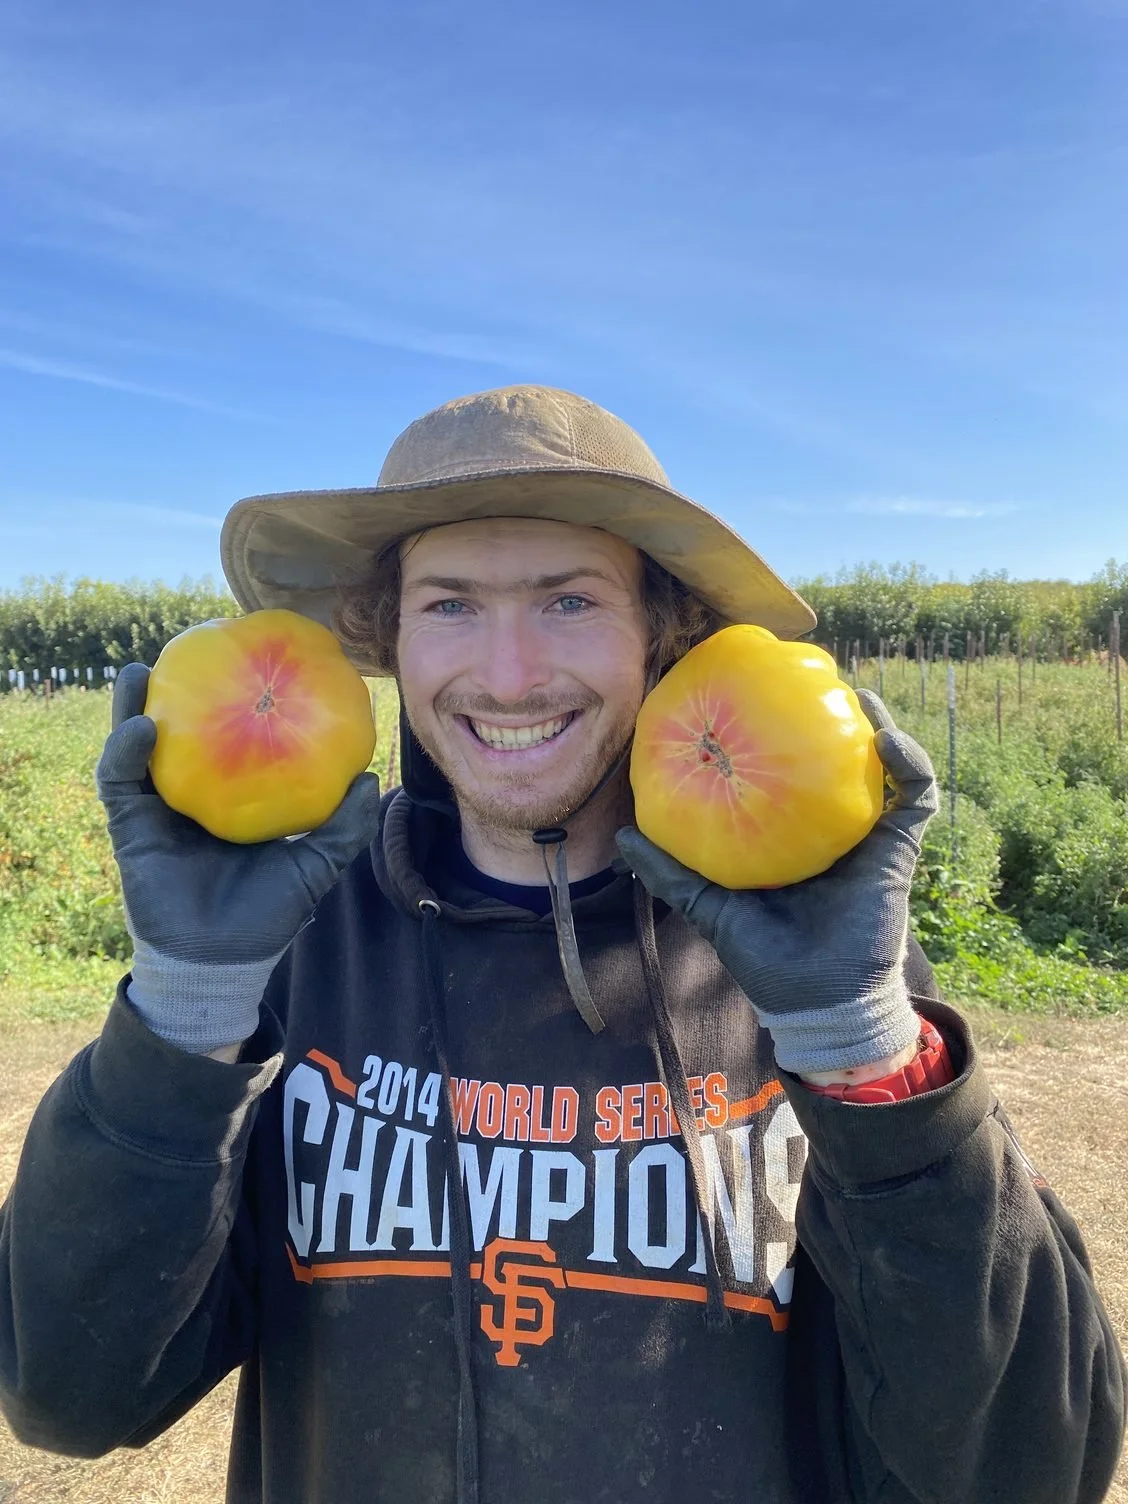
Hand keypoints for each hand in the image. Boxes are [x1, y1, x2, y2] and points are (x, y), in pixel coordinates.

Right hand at [96, 662, 380, 1052]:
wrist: (223, 960)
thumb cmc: (268, 914)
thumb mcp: (315, 864)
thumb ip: (343, 826)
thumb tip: (369, 780)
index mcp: (229, 799)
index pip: (227, 742)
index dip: (231, 706)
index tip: (244, 665)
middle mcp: (190, 797)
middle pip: (178, 734)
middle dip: (175, 693)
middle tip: (186, 651)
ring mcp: (156, 810)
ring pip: (135, 748)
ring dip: (132, 706)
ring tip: (141, 671)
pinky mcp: (130, 828)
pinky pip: (119, 781)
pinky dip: (125, 750)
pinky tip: (140, 725)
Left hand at [617, 691, 937, 1076]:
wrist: (816, 1001)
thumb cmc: (764, 957)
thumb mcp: (708, 906)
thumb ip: (669, 872)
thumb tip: (621, 836)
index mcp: (791, 836)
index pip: (787, 775)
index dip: (778, 737)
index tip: (757, 696)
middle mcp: (831, 829)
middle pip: (837, 762)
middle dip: (833, 719)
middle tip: (811, 679)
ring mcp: (868, 837)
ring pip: (883, 768)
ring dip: (878, 725)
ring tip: (855, 692)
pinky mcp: (898, 850)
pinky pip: (915, 796)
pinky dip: (908, 762)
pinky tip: (886, 736)